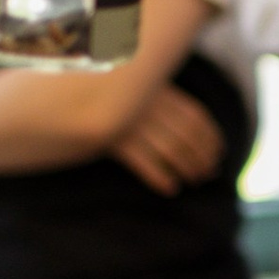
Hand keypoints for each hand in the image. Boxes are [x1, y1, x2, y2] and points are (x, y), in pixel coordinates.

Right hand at [111, 82, 227, 195]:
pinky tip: (170, 188)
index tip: (219, 153)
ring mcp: (131, 120)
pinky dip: (160, 177)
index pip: (196, 116)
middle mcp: (149, 103)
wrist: (59, 97)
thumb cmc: (105, 95)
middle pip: (188, 135)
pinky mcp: (113, 139)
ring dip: (187, 168)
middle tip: (209, 173)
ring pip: (171, 149)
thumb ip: (161, 101)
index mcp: (158, 89)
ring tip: (194, 181)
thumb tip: (188, 130)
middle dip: (202, 156)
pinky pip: (144, 162)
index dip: (211, 137)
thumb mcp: (137, 90)